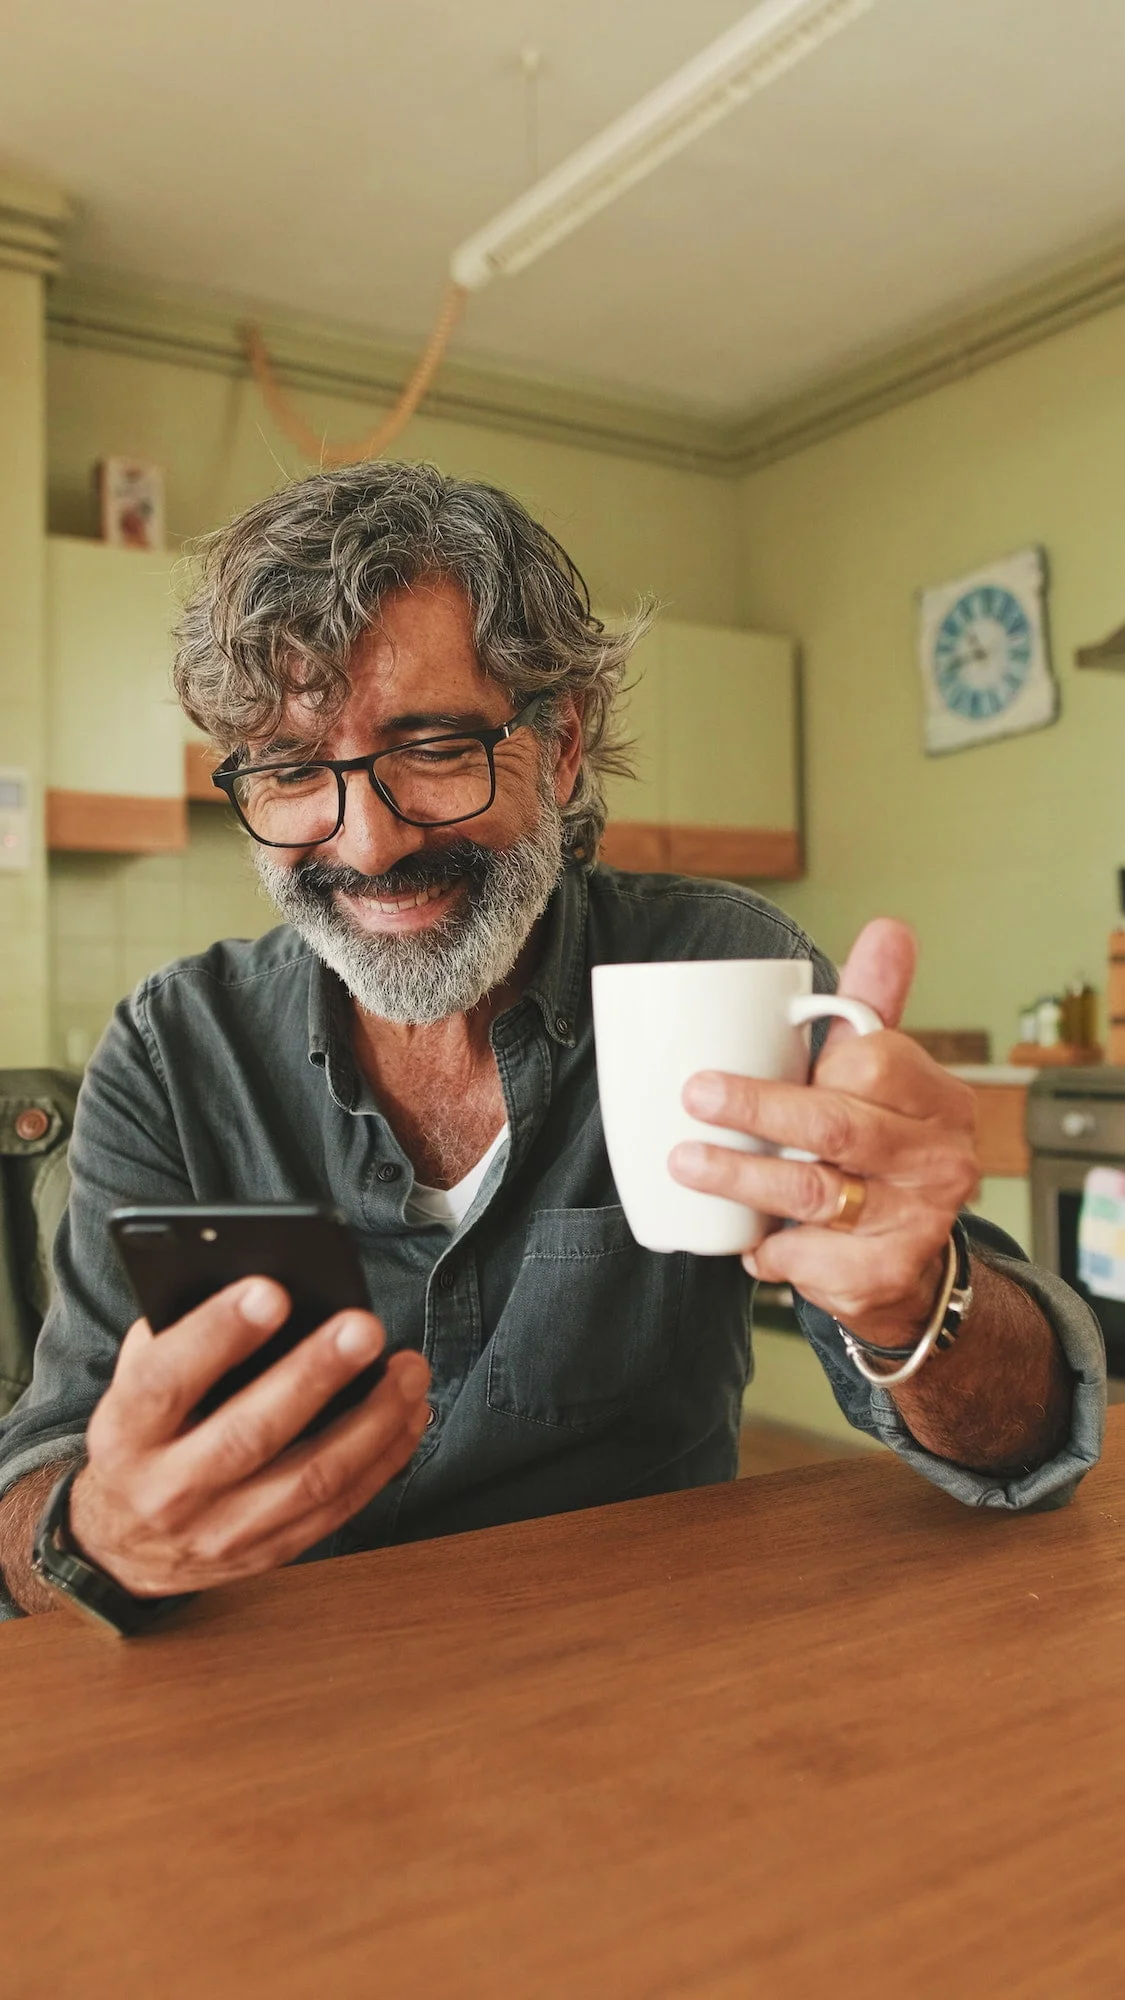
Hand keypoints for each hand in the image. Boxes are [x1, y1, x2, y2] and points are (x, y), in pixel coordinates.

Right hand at [70, 1278, 430, 1596]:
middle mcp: (168, 1491)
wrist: (125, 1544)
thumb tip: (258, 1287)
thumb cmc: (143, 1435)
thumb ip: (176, 1338)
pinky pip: (337, 1508)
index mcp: (126, 1435)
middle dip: (315, 1375)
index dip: (217, 1335)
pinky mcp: (268, 1553)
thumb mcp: (133, 1383)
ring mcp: (220, 1531)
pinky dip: (383, 1458)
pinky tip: (409, 1414)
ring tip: (407, 1370)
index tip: (271, 1290)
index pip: (166, 1381)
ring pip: (309, 1479)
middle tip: (363, 1327)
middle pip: (249, 1434)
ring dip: (372, 1421)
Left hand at [668, 919, 978, 1347]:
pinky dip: (770, 1251)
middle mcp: (939, 1159)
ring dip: (741, 1178)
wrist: (909, 1264)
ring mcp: (918, 1221)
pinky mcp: (887, 1274)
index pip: (876, 1064)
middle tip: (694, 1096)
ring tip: (686, 1163)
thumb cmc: (878, 1150)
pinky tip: (747, 1243)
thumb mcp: (881, 1080)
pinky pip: (814, 1258)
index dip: (816, 1061)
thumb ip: (871, 1010)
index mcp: (938, 1099)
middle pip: (837, 1127)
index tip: (756, 1055)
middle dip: (757, 1110)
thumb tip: (890, 928)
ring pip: (815, 1192)